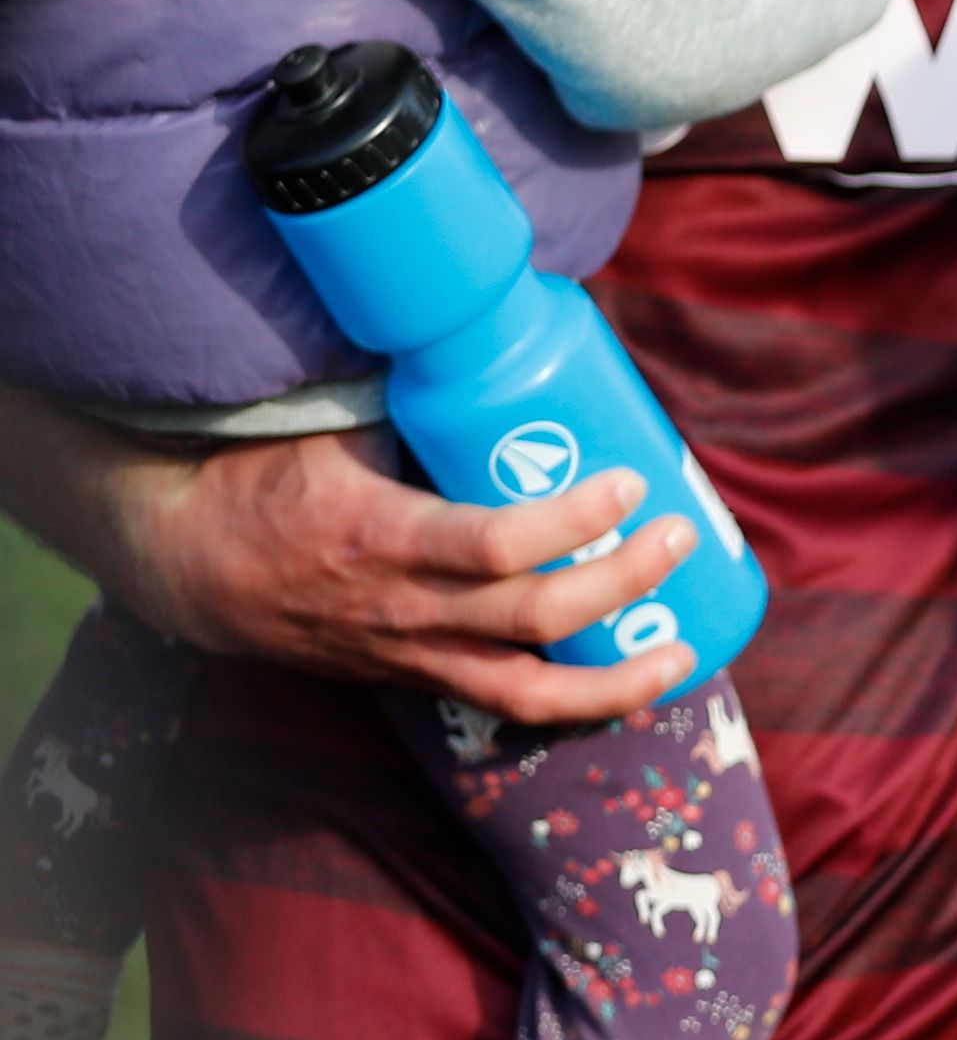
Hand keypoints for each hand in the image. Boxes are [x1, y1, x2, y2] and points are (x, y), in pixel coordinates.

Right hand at [47, 414, 693, 722]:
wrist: (186, 564)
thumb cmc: (263, 474)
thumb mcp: (328, 426)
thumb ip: (407, 399)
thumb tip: (490, 334)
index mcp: (381, 536)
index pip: (498, 544)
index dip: (575, 519)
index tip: (630, 482)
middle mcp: (402, 608)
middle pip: (535, 616)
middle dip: (622, 582)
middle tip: (679, 534)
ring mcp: (411, 653)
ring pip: (528, 690)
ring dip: (617, 678)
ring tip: (686, 650)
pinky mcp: (415, 678)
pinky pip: (503, 705)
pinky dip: (573, 705)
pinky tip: (633, 688)